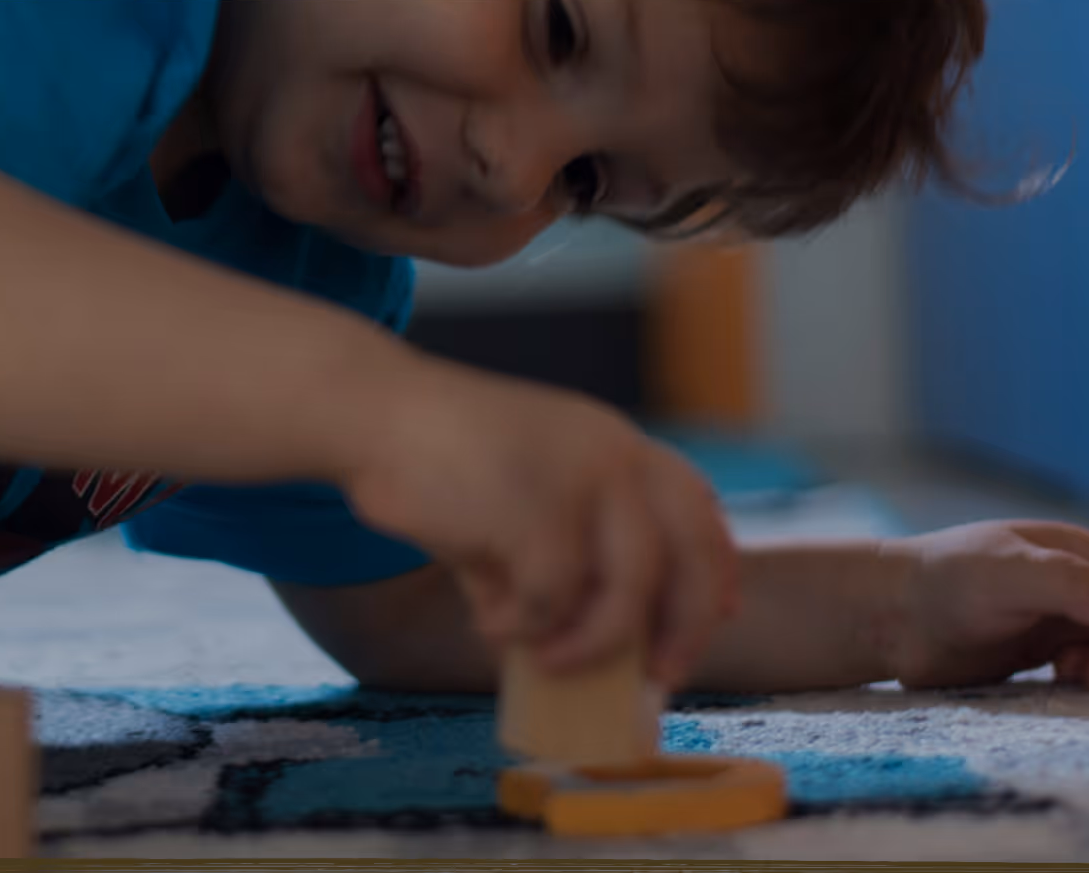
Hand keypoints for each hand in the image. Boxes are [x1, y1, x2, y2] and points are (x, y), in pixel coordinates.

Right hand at [332, 361, 739, 684]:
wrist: (372, 415)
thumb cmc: (437, 463)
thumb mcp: (519, 500)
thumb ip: (561, 556)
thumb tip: (589, 648)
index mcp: (614, 442)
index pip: (697, 506)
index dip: (714, 567)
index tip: (716, 616)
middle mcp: (613, 453)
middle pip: (689, 555)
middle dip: (683, 626)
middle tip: (659, 674)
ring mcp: (580, 479)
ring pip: (626, 593)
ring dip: (590, 645)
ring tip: (544, 660)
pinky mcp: (535, 510)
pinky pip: (550, 603)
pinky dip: (520, 628)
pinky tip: (486, 617)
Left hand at [874, 520, 1088, 690]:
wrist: (891, 615)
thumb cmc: (944, 582)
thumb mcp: (1007, 574)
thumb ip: (1069, 585)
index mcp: (1076, 552)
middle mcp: (1075, 582)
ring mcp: (1059, 617)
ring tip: (1065, 678)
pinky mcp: (1040, 650)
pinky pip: (1088, 669)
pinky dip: (1087, 681)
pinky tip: (1054, 683)